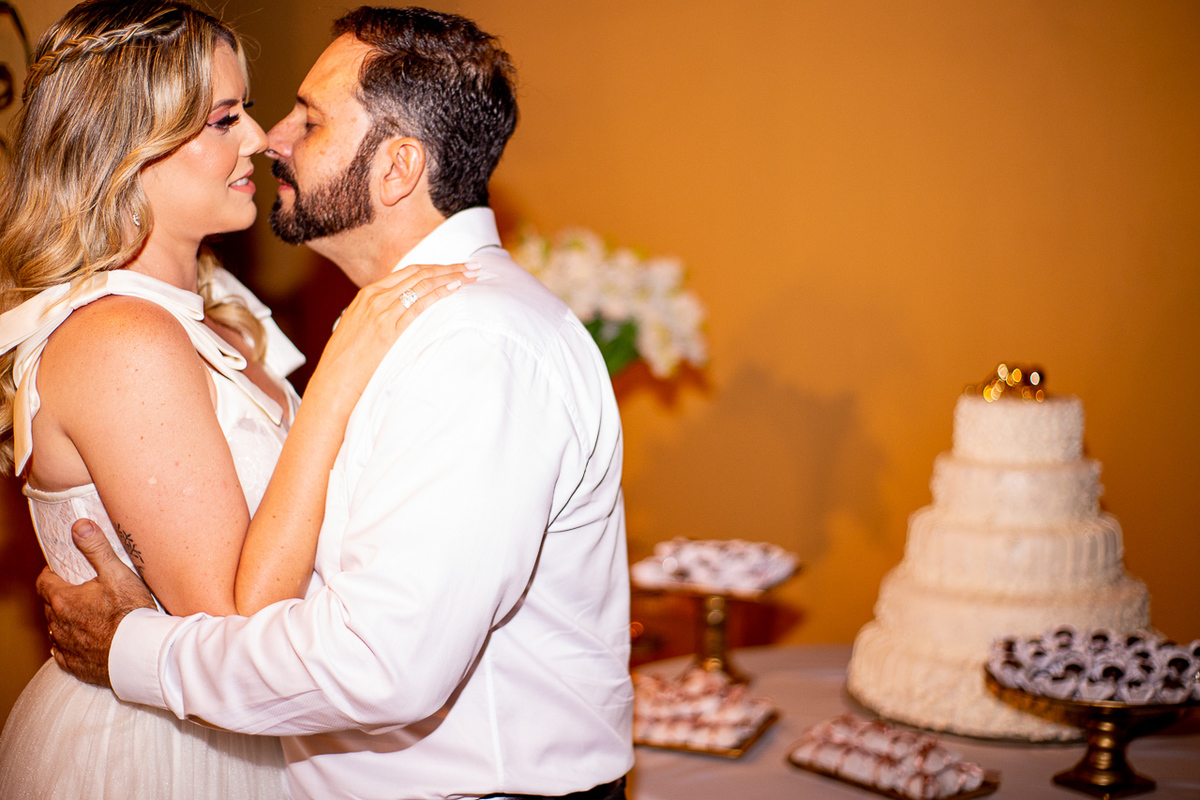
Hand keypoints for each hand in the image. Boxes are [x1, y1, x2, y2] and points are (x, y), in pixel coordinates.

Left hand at [37, 519, 155, 687]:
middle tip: (79, 590)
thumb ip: (97, 548)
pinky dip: (69, 645)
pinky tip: (82, 640)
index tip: (61, 570)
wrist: (140, 653)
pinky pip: (63, 653)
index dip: (51, 574)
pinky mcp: (75, 665)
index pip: (44, 582)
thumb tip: (79, 525)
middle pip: (50, 606)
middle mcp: (58, 625)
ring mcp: (66, 647)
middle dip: (60, 596)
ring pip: (56, 630)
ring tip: (84, 614)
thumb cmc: (130, 613)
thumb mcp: (117, 573)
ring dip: (65, 621)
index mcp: (64, 600)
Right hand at [315, 261, 478, 402]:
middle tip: (473, 266)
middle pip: (419, 273)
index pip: (408, 272)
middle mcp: (374, 297)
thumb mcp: (359, 329)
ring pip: (423, 284)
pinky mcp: (389, 329)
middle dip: (449, 268)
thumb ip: (377, 317)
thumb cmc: (346, 362)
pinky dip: (440, 293)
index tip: (454, 267)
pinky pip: (420, 304)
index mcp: (367, 294)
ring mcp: (381, 311)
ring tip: (472, 274)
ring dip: (451, 277)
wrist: (333, 382)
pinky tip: (455, 289)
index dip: (434, 267)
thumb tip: (398, 317)